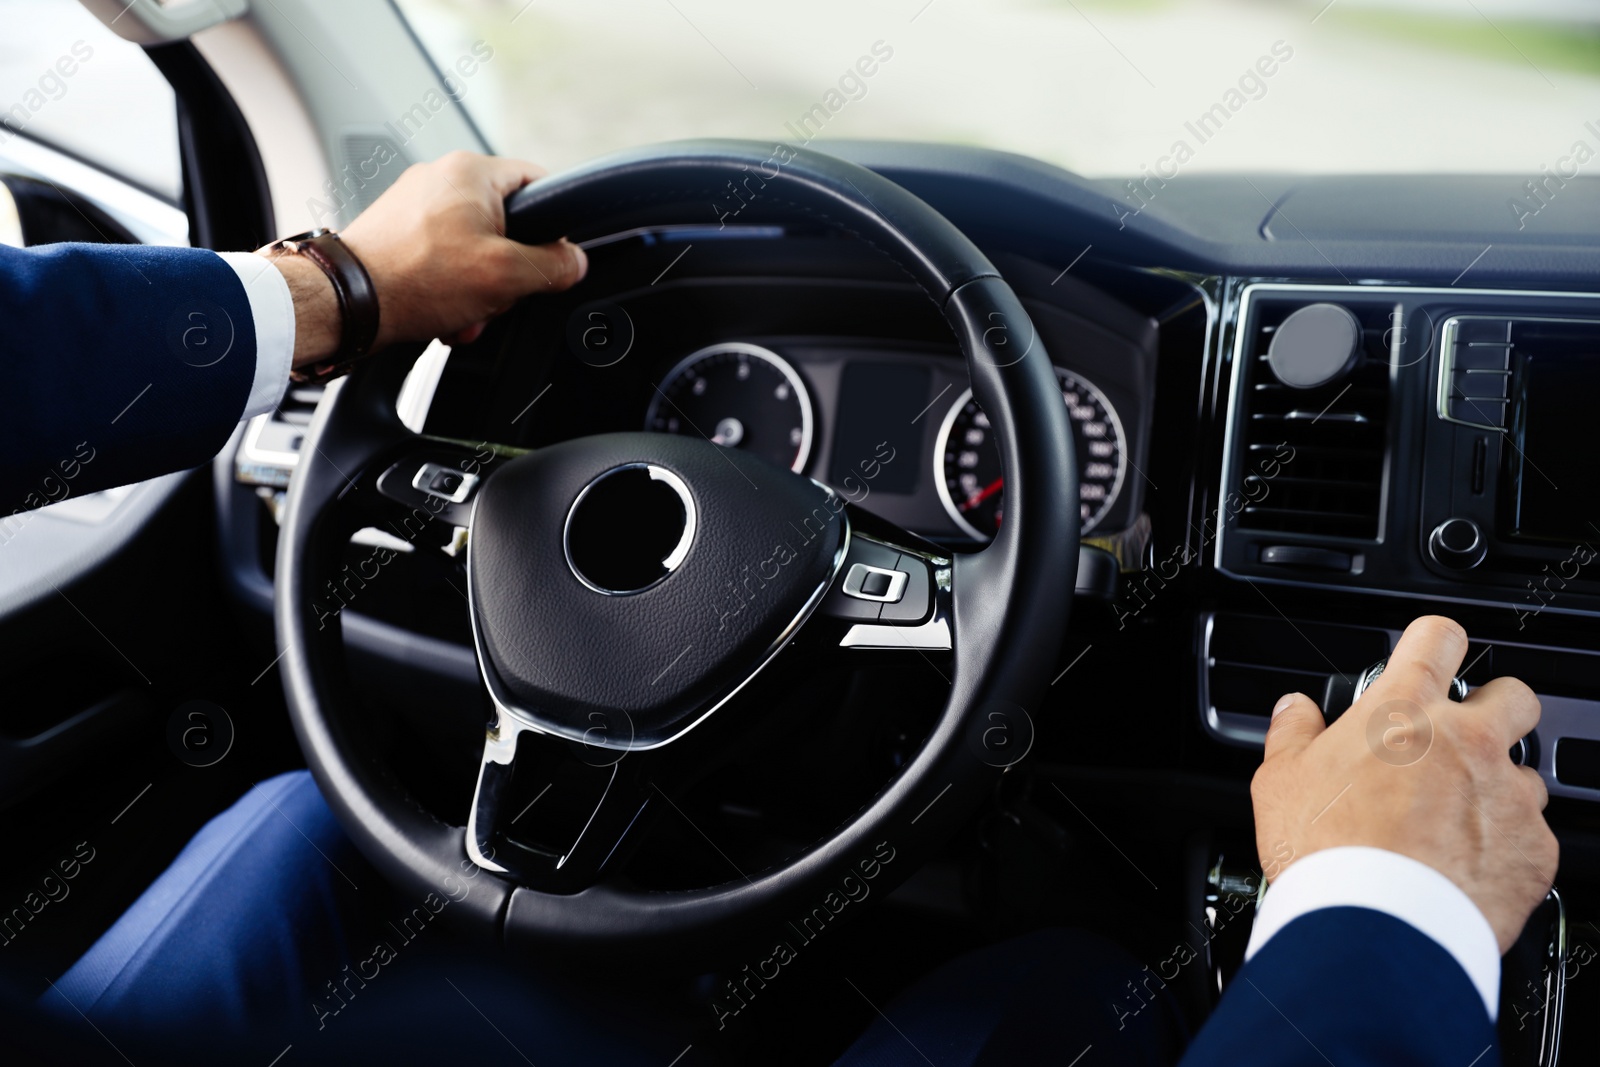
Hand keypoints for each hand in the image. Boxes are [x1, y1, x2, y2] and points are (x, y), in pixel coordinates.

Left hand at [263, 151, 587, 366]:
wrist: (347, 303)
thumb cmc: (414, 280)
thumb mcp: (506, 276)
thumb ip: (554, 265)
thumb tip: (575, 262)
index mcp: (472, 171)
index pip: (540, 185)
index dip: (555, 228)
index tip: (552, 260)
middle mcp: (441, 177)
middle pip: (507, 226)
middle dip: (506, 274)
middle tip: (494, 298)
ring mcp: (415, 204)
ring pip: (475, 249)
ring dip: (478, 290)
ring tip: (462, 312)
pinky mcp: (397, 231)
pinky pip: (443, 258)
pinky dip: (449, 289)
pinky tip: (441, 312)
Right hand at [1251, 615, 1555, 952]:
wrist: (1374, 928)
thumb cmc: (1324, 852)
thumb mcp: (1278, 780)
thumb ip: (1292, 732)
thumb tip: (1294, 709)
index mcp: (1403, 713)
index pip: (1438, 638)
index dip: (1434, 642)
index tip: (1430, 655)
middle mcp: (1468, 742)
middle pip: (1514, 695)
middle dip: (1493, 709)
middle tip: (1457, 739)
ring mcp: (1508, 794)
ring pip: (1525, 772)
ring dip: (1496, 786)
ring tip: (1453, 821)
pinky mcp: (1535, 849)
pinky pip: (1532, 835)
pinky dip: (1504, 846)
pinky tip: (1465, 865)